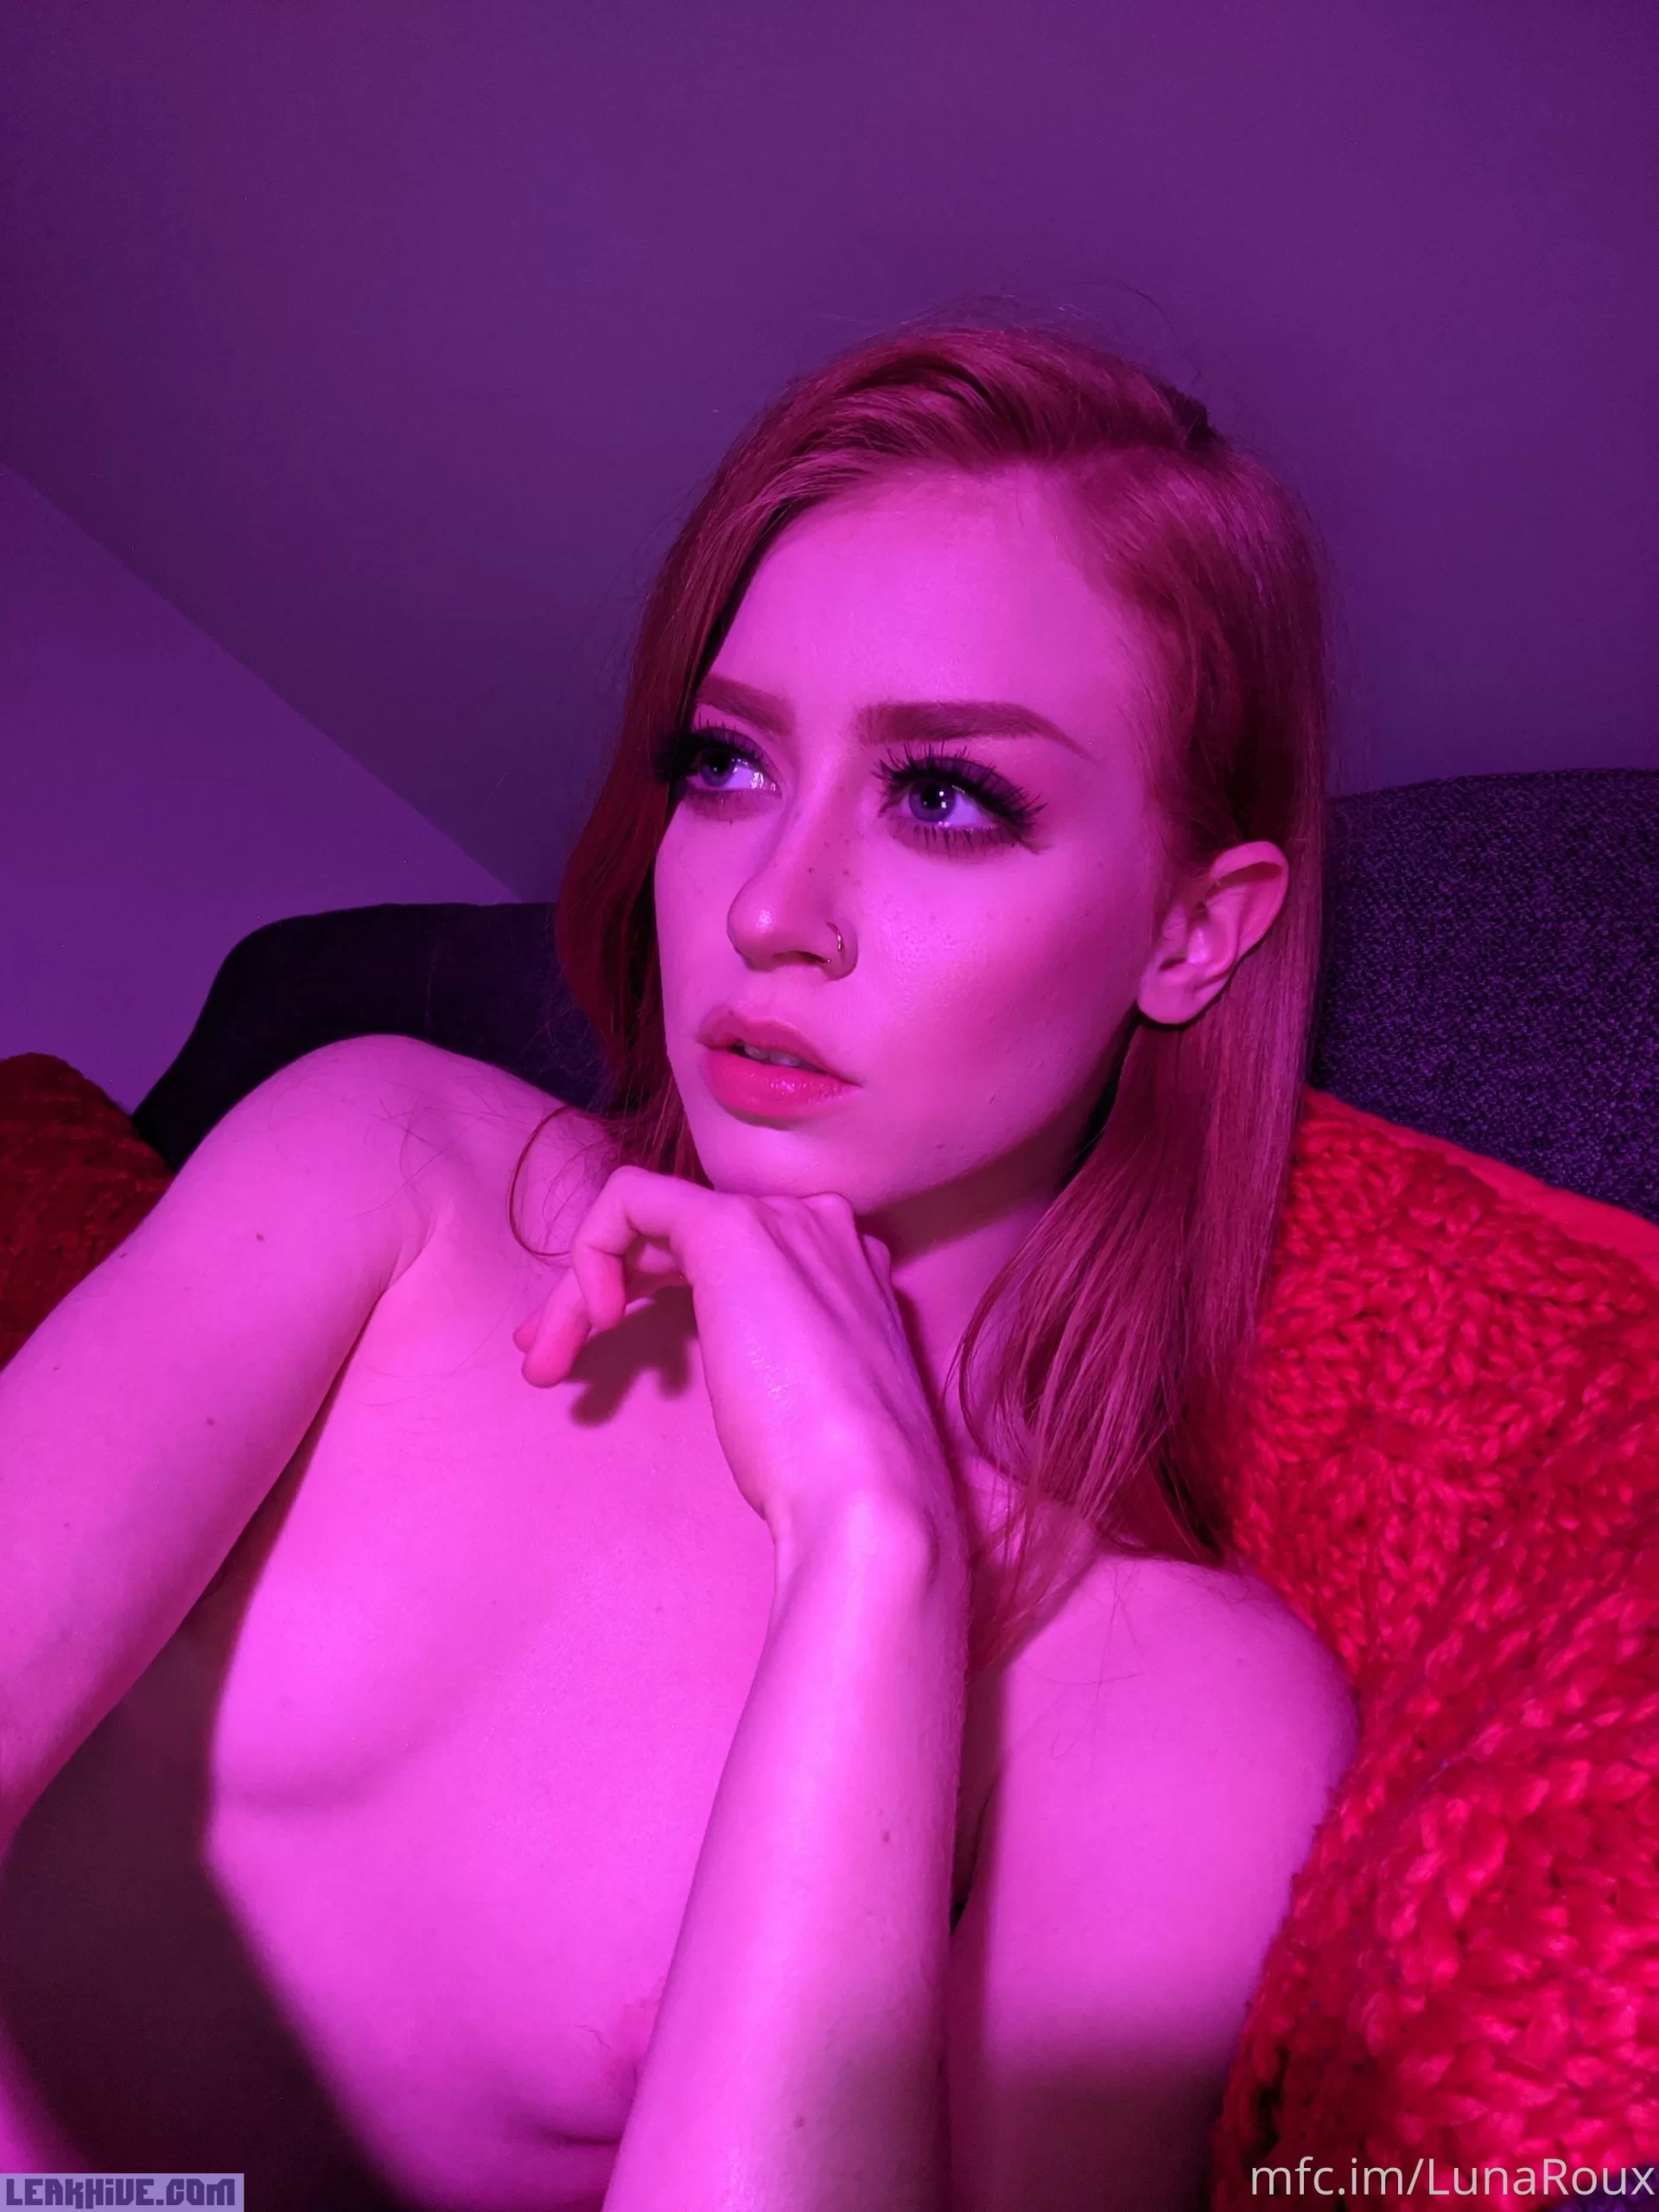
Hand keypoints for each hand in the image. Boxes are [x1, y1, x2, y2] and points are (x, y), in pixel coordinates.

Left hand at [512, 1167, 959, 1552]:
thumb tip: (734, 1358)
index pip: (725, 1253)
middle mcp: (817, 1224)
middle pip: (678, 1236)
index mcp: (844, 1263)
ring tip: (543, 1360)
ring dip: (580, 1290)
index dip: (650, 1289)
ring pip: (646, 1221)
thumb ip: (776, 1354)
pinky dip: (591, 1250)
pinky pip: (630, 1199)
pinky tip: (596, 1323)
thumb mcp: (801, 1398)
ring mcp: (778, 1220)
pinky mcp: (729, 1230)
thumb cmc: (833, 1476)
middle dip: (600, 1288)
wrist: (865, 1494)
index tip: (599, 1353)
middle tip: (547, 1358)